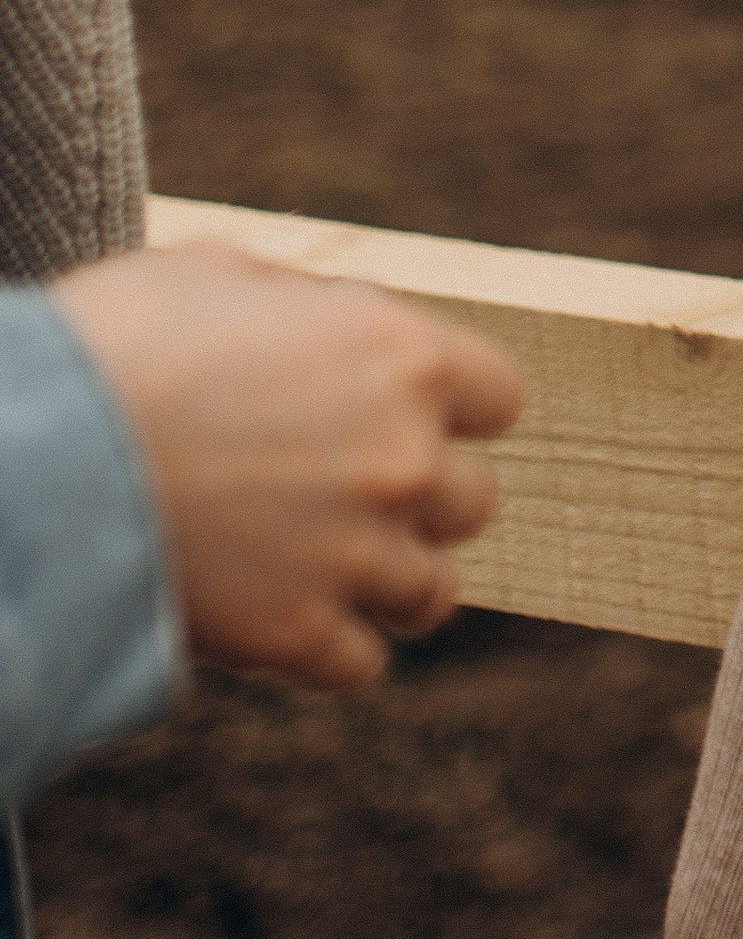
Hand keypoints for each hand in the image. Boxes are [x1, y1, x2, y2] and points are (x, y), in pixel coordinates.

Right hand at [56, 246, 524, 692]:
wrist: (35, 458)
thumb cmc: (114, 344)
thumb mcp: (216, 274)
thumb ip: (299, 302)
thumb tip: (323, 317)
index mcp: (399, 355)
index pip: (499, 397)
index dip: (455, 408)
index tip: (414, 417)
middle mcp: (402, 457)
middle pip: (473, 501)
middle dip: (421, 498)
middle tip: (354, 496)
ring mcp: (358, 552)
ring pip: (431, 592)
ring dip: (388, 581)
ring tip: (332, 567)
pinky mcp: (299, 634)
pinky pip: (360, 664)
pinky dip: (328, 649)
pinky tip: (286, 620)